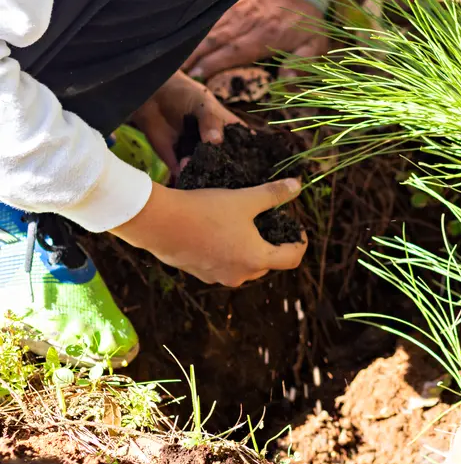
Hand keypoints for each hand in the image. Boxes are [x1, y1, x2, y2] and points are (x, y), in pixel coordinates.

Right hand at [111, 179, 306, 286]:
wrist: (158, 222)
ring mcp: (218, 277)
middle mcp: (240, 275)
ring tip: (246, 225)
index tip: (297, 227)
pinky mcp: (200, 274)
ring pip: (246, 265)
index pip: (293, 258)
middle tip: (270, 220)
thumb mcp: (244, 199)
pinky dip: (229, 252)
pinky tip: (221, 231)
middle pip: (269, 262)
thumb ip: (273, 194)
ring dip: (250, 248)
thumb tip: (297, 186)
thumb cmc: (205, 210)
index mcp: (256, 259)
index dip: (300, 242)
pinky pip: (224, 265)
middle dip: (273, 243)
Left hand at [130, 71, 244, 176]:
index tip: (257, 169)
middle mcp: (216, 147)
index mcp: (229, 132)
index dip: (253, 158)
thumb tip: (215, 142)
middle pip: (228, 164)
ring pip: (207, 172)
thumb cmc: (185, 94)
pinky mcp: (179, 162)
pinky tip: (190, 176)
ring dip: (208, 177)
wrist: (152, 97)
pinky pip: (185, 174)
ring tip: (209, 176)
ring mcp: (198, 156)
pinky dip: (187, 178)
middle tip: (231, 178)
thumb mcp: (202, 103)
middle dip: (229, 172)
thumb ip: (210, 121)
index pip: (246, 148)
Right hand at [183, 0, 328, 79]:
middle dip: (192, 56)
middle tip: (171, 71)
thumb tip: (287, 82)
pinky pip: (209, 19)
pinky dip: (193, 29)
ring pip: (208, 29)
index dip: (214, 62)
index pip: (235, 50)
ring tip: (167, 58)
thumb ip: (302, 63)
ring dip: (188, 44)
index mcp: (265, 35)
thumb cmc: (306, 22)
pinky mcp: (230, 6)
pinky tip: (176, 38)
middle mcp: (247, 23)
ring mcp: (236, 13)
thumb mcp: (314, 45)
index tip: (196, 74)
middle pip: (215, 41)